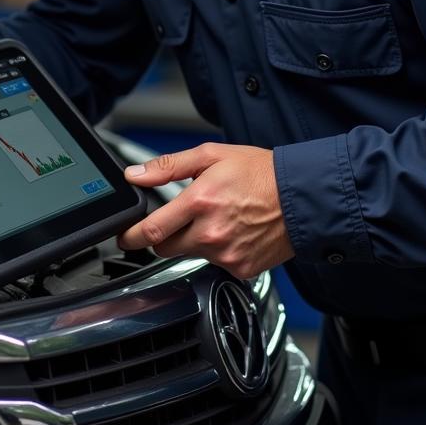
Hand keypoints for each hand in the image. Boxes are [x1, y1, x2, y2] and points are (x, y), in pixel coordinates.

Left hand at [117, 143, 293, 278]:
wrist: (302, 197)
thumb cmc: (260, 173)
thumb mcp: (211, 156)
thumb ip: (168, 167)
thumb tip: (135, 175)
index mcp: (199, 202)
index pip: (151, 231)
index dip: (131, 236)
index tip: (123, 237)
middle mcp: (210, 233)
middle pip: (165, 248)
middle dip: (162, 236)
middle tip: (177, 219)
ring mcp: (226, 254)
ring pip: (190, 255)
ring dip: (193, 241)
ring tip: (216, 218)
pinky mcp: (240, 269)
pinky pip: (215, 264)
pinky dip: (217, 251)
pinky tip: (233, 232)